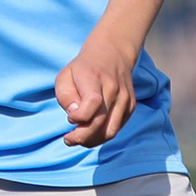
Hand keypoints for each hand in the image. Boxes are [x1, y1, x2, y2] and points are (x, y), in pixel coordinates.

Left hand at [55, 31, 139, 147]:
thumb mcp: (64, 76)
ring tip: (80, 139)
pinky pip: (117, 128)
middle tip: (69, 139)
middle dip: (81, 137)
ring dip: (92, 141)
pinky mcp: (131, 106)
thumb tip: (74, 116)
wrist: (112, 54)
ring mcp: (125, 99)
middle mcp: (113, 89)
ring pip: (110, 131)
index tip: (70, 118)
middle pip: (100, 123)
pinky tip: (91, 132)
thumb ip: (65, 96)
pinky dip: (102, 135)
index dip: (79, 117)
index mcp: (95, 79)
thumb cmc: (83, 68)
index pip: (92, 103)